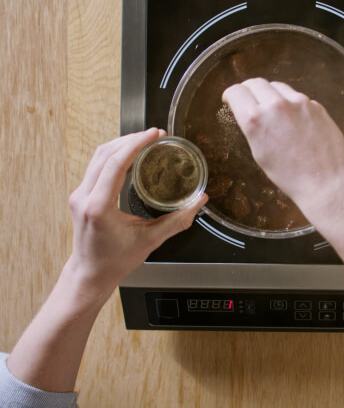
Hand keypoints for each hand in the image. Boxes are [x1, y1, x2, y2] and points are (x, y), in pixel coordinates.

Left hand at [67, 128, 207, 301]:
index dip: (135, 144)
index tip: (153, 134)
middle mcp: (84, 197)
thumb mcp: (150, 240)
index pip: (114, 163)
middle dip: (131, 139)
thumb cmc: (115, 261)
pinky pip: (95, 165)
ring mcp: (79, 194)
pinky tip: (129, 153)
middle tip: (154, 134)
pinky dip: (113, 154)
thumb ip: (178, 220)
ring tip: (144, 139)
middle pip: (104, 153)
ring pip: (97, 156)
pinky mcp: (80, 195)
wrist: (90, 273)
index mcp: (98, 207)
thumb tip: (199, 202)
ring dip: (121, 144)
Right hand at [222, 78, 343, 210]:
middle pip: (255, 83)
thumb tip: (251, 115)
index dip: (230, 95)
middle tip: (248, 99)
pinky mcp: (315, 105)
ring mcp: (299, 103)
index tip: (230, 98)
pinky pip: (297, 97)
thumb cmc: (290, 176)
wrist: (325, 182)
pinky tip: (294, 120)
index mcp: (256, 120)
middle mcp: (276, 105)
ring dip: (270, 94)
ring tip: (271, 109)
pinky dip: (291, 104)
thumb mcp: (260, 154)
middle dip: (248, 90)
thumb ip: (253, 129)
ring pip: (277, 87)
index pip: (236, 92)